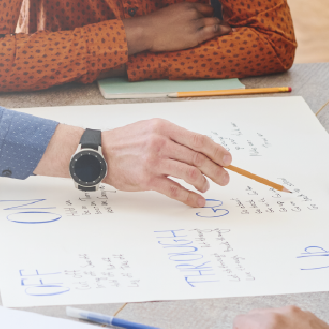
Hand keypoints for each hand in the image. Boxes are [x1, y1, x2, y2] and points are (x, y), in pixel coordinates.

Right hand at [102, 119, 231, 206]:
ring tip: (206, 188)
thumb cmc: (125, 142)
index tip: (227, 160)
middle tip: (224, 178)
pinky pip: (175, 190)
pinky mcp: (148, 179)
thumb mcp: (150, 128)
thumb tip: (199, 149)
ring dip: (204, 183)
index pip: (198, 140)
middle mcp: (160, 143)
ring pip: (190, 174)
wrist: (100, 153)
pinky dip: (190, 197)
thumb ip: (172, 136)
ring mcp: (154, 162)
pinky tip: (196, 200)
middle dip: (216, 170)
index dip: (217, 151)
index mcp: (163, 128)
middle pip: (198, 158)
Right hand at [124, 3, 230, 53]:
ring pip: (215, 24)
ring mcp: (195, 25)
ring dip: (223, 26)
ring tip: (229, 29)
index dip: (210, 13)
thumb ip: (181, 13)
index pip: (206, 7)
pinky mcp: (195, 37)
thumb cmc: (154, 23)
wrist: (148, 31)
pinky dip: (222, 32)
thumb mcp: (169, 11)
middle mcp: (194, 13)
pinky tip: (229, 32)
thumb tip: (183, 18)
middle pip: (212, 15)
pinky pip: (213, 33)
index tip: (212, 17)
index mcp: (187, 6)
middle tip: (225, 24)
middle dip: (218, 20)